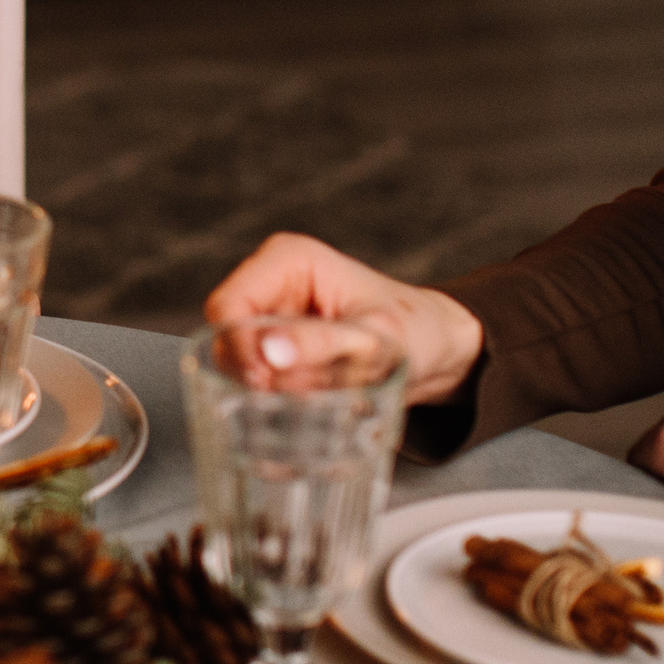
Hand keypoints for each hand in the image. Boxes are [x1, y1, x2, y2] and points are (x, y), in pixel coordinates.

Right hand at [204, 232, 486, 406]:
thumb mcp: (376, 338)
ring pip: (236, 366)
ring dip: (272, 392)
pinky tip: (314, 403)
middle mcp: (269, 284)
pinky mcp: (274, 348)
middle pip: (225, 339)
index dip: (237, 348)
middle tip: (308, 393)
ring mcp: (269, 317)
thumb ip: (320, 345)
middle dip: (261, 375)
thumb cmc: (417, 331)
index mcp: (286, 260)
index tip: (267, 384)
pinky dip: (278, 400)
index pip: (227, 306)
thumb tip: (266, 353)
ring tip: (323, 395)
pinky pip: (254, 380)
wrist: (438, 352)